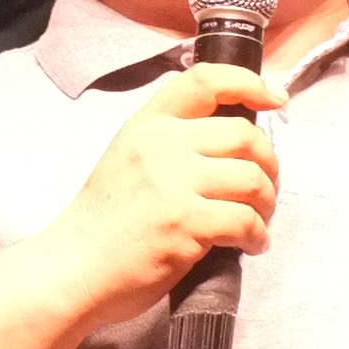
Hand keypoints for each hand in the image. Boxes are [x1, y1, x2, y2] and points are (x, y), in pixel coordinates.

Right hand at [49, 64, 283, 309]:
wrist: (74, 267)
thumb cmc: (105, 222)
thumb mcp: (129, 158)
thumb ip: (171, 142)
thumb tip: (235, 140)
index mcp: (148, 125)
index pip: (204, 81)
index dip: (249, 84)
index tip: (273, 99)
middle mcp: (161, 146)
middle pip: (244, 136)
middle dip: (269, 165)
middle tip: (266, 189)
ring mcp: (173, 184)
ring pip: (253, 179)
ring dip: (267, 204)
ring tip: (258, 221)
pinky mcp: (185, 223)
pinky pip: (246, 221)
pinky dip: (257, 236)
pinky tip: (250, 245)